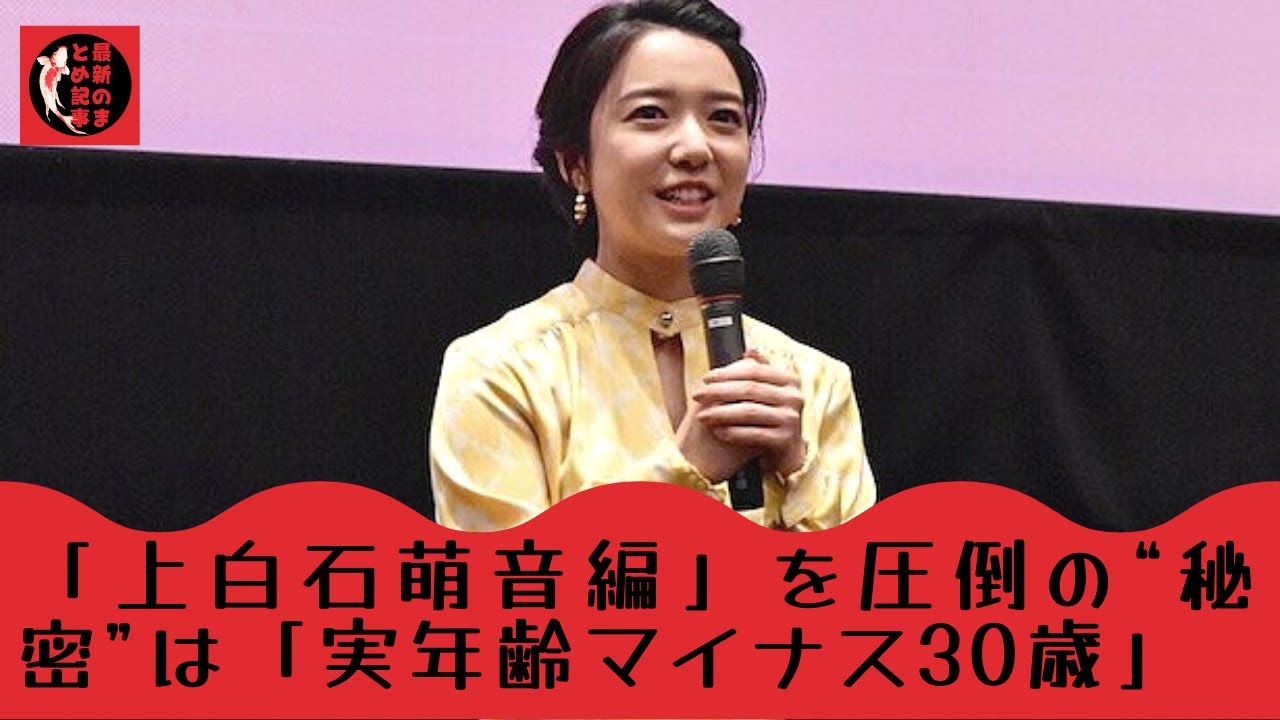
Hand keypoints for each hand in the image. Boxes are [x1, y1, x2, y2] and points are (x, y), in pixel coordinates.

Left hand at [676, 350, 805, 480]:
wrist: (787, 451)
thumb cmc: (772, 417)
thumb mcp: (769, 392)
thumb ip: (760, 371)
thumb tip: (750, 351)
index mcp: (789, 380)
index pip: (754, 371)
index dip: (727, 373)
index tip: (706, 378)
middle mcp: (794, 397)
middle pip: (750, 389)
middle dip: (719, 391)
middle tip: (697, 395)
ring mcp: (790, 419)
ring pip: (749, 411)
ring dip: (721, 413)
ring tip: (702, 415)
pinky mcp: (784, 440)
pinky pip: (753, 434)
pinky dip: (733, 432)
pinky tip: (717, 431)